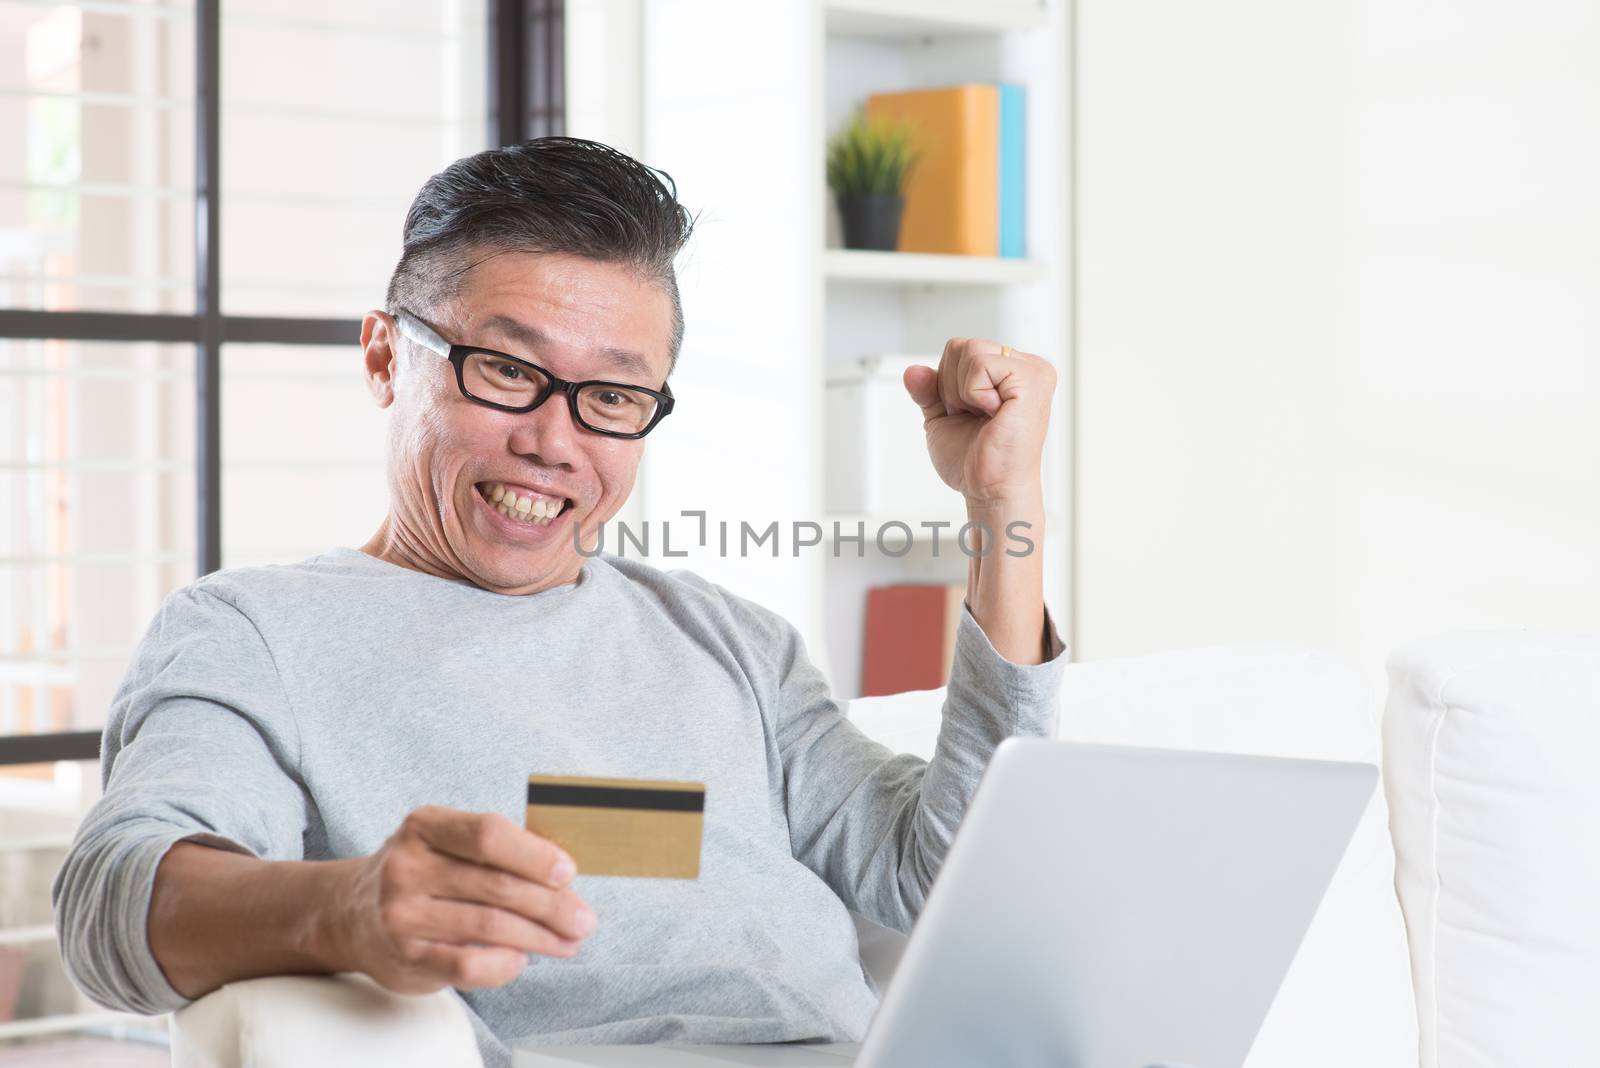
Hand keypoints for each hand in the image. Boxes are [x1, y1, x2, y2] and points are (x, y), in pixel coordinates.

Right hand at [332, 807, 595, 993]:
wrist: (350, 914)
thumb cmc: (422, 873)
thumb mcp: (444, 843)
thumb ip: (496, 850)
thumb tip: (566, 871)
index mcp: (424, 825)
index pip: (488, 834)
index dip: (535, 854)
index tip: (569, 872)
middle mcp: (407, 867)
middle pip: (498, 886)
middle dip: (552, 906)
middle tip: (584, 919)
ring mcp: (401, 914)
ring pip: (490, 927)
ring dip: (540, 937)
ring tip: (569, 942)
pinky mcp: (405, 957)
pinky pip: (469, 966)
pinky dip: (505, 964)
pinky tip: (522, 959)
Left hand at [903, 338, 1055, 505]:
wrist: (990, 491)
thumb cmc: (975, 460)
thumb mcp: (942, 417)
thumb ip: (928, 390)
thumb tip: (912, 371)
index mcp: (1011, 370)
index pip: (959, 349)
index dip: (948, 384)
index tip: (968, 415)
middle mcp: (1027, 365)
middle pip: (961, 346)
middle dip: (953, 387)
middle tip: (976, 418)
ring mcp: (1033, 371)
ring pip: (969, 350)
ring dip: (963, 392)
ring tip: (986, 417)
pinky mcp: (1032, 380)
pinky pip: (980, 364)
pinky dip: (973, 393)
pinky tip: (994, 414)